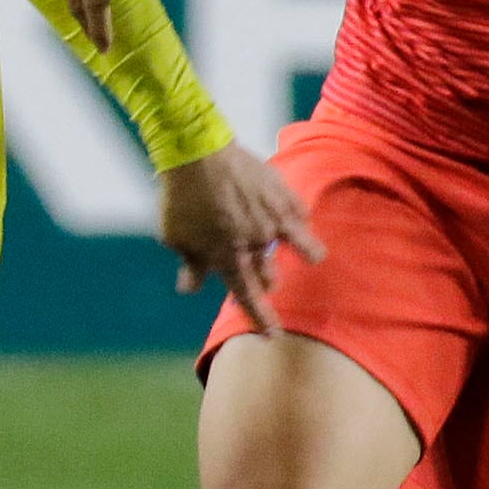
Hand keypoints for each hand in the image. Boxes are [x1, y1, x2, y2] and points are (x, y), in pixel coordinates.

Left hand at [160, 143, 315, 339]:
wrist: (196, 153)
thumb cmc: (180, 197)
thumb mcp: (176, 237)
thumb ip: (191, 265)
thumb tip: (190, 289)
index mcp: (228, 259)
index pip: (250, 298)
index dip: (262, 319)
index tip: (274, 336)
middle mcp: (255, 244)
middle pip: (269, 274)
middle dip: (268, 280)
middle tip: (269, 281)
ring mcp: (272, 218)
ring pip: (299, 245)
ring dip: (303, 252)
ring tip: (313, 256)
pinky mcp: (282, 193)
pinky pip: (299, 212)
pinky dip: (300, 219)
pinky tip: (302, 220)